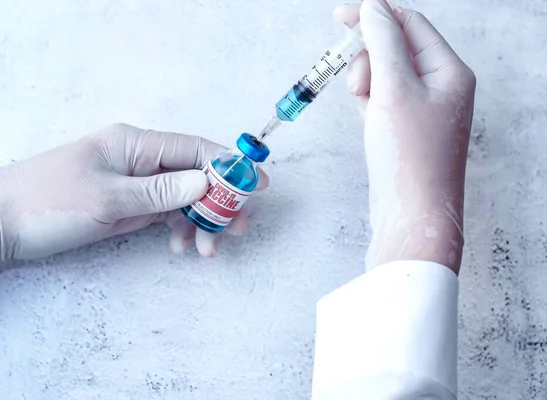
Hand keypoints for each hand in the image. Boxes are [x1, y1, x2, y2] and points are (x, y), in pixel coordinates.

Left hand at [0, 123, 267, 259]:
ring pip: (185, 197)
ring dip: (201, 220)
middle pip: (195, 175)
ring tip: (208, 249)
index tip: (258, 183)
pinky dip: (180, 228)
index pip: (194, 149)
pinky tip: (182, 246)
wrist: (4, 224)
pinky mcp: (132, 204)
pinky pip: (168, 212)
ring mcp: (138, 183)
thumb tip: (206, 181)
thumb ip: (161, 191)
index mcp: (136, 144)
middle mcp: (142, 160)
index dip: (229, 164)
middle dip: (219, 201)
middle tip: (237, 228)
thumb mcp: (108, 198)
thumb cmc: (48, 202)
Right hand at [334, 0, 475, 273]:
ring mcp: (423, 110)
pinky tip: (366, 116)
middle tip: (358, 84)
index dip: (375, 15)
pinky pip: (383, 99)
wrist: (411, 216)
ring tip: (363, 105)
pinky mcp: (406, 130)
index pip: (410, 25)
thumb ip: (383, 42)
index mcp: (450, 72)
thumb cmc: (409, 157)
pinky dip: (369, 101)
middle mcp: (441, 88)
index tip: (339, 17)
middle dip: (369, 58)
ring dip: (366, 81)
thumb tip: (373, 8)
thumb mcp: (394, 90)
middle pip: (396, 48)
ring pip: (385, 74)